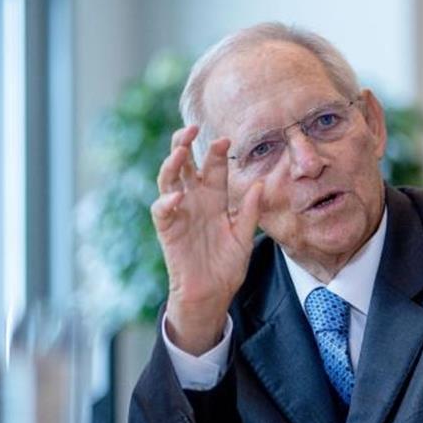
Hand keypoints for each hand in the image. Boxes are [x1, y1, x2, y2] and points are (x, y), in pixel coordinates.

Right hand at [151, 125, 262, 353]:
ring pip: (169, 181)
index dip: (216, 152)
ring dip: (171, 164)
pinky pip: (162, 212)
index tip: (226, 139)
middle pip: (186, 165)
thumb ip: (250, 212)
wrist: (212, 294)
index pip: (213, 168)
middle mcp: (194, 201)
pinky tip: (175, 197)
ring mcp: (179, 213)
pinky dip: (166, 203)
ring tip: (178, 150)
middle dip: (185, 144)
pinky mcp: (168, 230)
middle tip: (192, 128)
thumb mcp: (244, 237)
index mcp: (214, 199)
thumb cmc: (226, 266)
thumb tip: (260, 185)